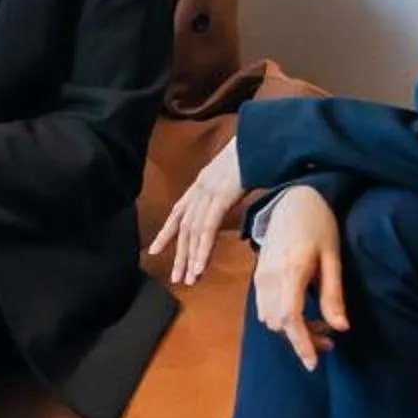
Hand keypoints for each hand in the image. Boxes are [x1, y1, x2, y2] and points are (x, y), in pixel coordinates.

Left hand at [150, 137, 251, 285]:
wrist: (263, 137)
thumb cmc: (255, 154)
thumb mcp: (236, 174)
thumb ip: (228, 190)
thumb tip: (230, 202)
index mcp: (202, 184)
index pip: (178, 212)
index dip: (166, 232)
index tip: (155, 250)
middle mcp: (200, 188)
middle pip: (183, 227)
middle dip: (179, 254)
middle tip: (175, 278)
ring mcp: (208, 192)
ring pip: (192, 232)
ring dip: (189, 258)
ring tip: (187, 280)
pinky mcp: (220, 196)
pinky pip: (206, 228)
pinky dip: (201, 250)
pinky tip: (199, 268)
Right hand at [252, 186, 347, 370]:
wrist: (293, 200)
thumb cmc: (319, 226)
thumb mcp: (333, 258)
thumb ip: (333, 294)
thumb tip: (340, 328)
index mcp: (290, 272)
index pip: (290, 318)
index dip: (301, 344)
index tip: (314, 364)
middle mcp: (268, 277)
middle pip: (277, 324)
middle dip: (301, 339)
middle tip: (330, 342)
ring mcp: (259, 276)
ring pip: (268, 318)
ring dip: (291, 329)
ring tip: (320, 326)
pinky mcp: (258, 275)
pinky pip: (264, 307)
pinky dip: (282, 318)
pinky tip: (304, 312)